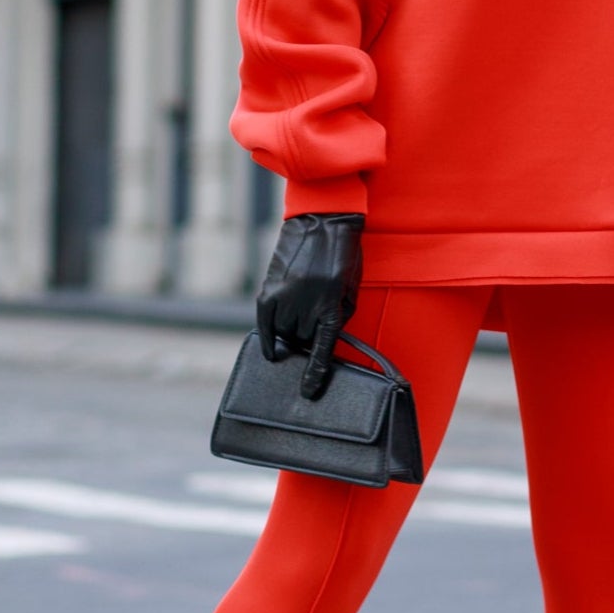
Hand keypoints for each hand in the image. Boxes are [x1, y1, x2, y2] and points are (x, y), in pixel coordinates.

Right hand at [255, 214, 363, 399]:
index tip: (308, 393)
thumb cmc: (343, 255)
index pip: (321, 350)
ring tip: (299, 323)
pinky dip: (267, 337)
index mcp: (330, 305)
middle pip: (301, 341)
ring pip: (283, 333)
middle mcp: (305, 303)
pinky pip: (264, 323)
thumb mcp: (349, 289)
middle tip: (312, 330)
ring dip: (290, 335)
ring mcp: (284, 295)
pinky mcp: (269, 287)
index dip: (314, 373)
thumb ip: (336, 317)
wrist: (323, 220)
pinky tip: (271, 348)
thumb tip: (321, 343)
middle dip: (308, 341)